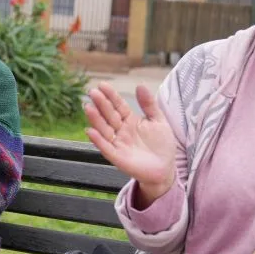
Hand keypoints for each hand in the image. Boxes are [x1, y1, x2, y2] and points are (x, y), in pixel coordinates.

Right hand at [84, 82, 176, 204]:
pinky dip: (98, 140)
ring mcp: (118, 143)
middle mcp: (121, 131)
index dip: (111, 96)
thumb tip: (140, 86)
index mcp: (130, 120)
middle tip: (93, 92)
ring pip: (104, 129)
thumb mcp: (158, 121)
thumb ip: (149, 104)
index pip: (118, 105)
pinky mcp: (117, 157)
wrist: (166, 168)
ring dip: (95, 119)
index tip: (102, 85)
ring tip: (88, 108)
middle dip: (101, 104)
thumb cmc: (162, 145)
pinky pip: (105, 148)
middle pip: (109, 115)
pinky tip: (90, 131)